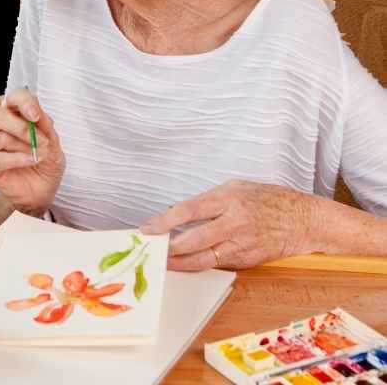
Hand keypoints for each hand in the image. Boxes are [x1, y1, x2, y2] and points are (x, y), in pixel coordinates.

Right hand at [0, 89, 64, 215]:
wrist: (42, 192)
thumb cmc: (46, 164)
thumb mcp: (53, 143)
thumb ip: (45, 126)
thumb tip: (36, 112)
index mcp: (15, 115)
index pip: (13, 97)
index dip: (23, 103)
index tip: (35, 116)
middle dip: (21, 127)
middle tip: (40, 141)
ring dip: (22, 146)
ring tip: (38, 155)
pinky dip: (16, 159)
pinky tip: (30, 161)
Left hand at [140, 180, 318, 270]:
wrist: (304, 220)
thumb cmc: (269, 199)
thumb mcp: (235, 187)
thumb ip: (207, 201)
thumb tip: (179, 213)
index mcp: (228, 200)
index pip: (188, 211)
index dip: (164, 221)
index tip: (148, 228)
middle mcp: (234, 224)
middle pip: (193, 240)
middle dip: (168, 248)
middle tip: (151, 250)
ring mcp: (242, 245)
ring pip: (204, 260)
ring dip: (180, 262)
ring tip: (163, 261)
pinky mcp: (248, 260)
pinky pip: (218, 264)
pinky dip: (200, 264)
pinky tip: (186, 263)